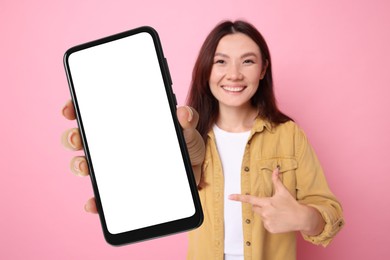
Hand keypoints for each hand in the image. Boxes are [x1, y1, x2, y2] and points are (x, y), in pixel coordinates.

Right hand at [61, 100, 204, 213]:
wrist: (195, 174)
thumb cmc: (186, 146)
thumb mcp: (187, 131)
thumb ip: (187, 120)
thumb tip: (183, 113)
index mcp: (125, 124)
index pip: (94, 112)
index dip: (77, 108)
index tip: (70, 110)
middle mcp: (114, 144)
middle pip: (83, 138)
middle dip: (73, 137)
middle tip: (77, 138)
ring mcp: (115, 167)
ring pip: (86, 164)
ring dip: (78, 165)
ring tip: (85, 167)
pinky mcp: (120, 189)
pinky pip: (102, 195)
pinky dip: (95, 200)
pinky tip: (94, 203)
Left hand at [229, 168, 323, 234]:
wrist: (301, 218)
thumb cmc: (291, 203)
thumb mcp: (283, 191)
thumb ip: (276, 180)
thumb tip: (275, 169)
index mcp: (267, 202)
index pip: (250, 199)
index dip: (239, 198)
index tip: (229, 197)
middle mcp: (265, 212)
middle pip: (255, 208)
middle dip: (260, 205)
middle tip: (271, 205)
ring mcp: (267, 221)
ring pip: (261, 216)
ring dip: (266, 214)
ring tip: (277, 213)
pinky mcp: (270, 229)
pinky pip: (265, 224)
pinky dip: (270, 222)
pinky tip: (278, 220)